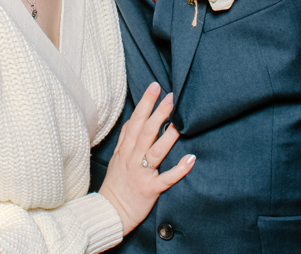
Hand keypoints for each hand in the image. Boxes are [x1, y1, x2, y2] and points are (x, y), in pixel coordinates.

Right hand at [98, 83, 194, 233]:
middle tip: (171, 96)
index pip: (135, 121)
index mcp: (125, 149)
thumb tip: (133, 119)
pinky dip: (179, 170)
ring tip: (182, 122)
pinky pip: (166, 179)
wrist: (109, 213)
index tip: (155, 86)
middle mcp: (132, 158)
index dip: (145, 103)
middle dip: (158, 112)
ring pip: (155, 151)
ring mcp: (141, 173)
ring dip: (169, 136)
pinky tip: (191, 159)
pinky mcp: (150, 189)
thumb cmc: (116, 184)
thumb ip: (125, 139)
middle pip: (146, 131)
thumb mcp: (116, 158)